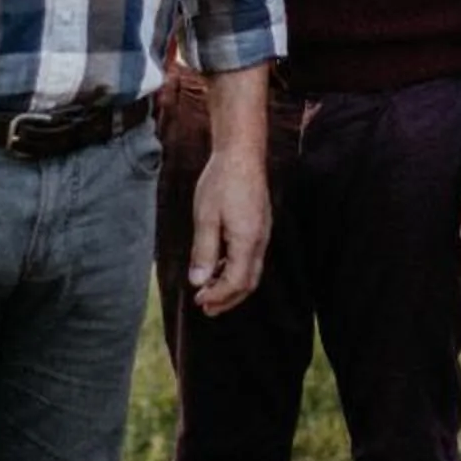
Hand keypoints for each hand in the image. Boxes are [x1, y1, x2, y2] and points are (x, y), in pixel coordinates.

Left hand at [186, 148, 270, 315]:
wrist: (242, 153)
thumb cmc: (221, 181)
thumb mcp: (206, 217)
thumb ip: (204, 252)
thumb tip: (198, 282)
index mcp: (248, 240)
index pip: (237, 283)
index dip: (218, 297)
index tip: (198, 300)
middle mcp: (260, 240)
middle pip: (248, 283)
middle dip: (227, 299)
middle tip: (204, 307)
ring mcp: (262, 234)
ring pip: (251, 272)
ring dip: (230, 286)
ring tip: (208, 291)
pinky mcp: (259, 226)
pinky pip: (251, 258)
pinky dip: (234, 269)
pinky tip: (217, 267)